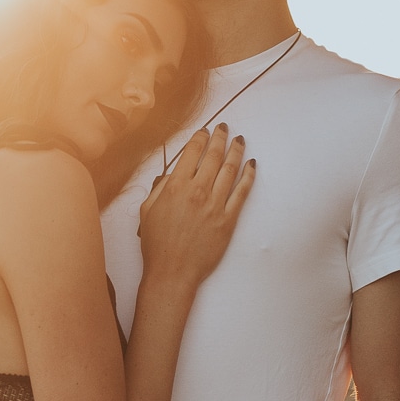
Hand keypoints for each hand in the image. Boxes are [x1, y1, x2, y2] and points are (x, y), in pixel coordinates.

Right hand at [138, 125, 254, 290]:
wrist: (173, 272)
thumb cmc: (157, 244)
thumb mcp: (148, 211)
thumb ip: (160, 188)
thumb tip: (173, 173)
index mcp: (175, 187)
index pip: (192, 152)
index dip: (200, 137)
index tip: (204, 130)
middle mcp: (197, 191)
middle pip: (213, 156)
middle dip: (220, 138)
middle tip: (224, 128)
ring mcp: (215, 205)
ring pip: (230, 170)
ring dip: (236, 151)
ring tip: (239, 140)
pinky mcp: (228, 219)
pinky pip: (242, 192)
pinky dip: (248, 176)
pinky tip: (251, 165)